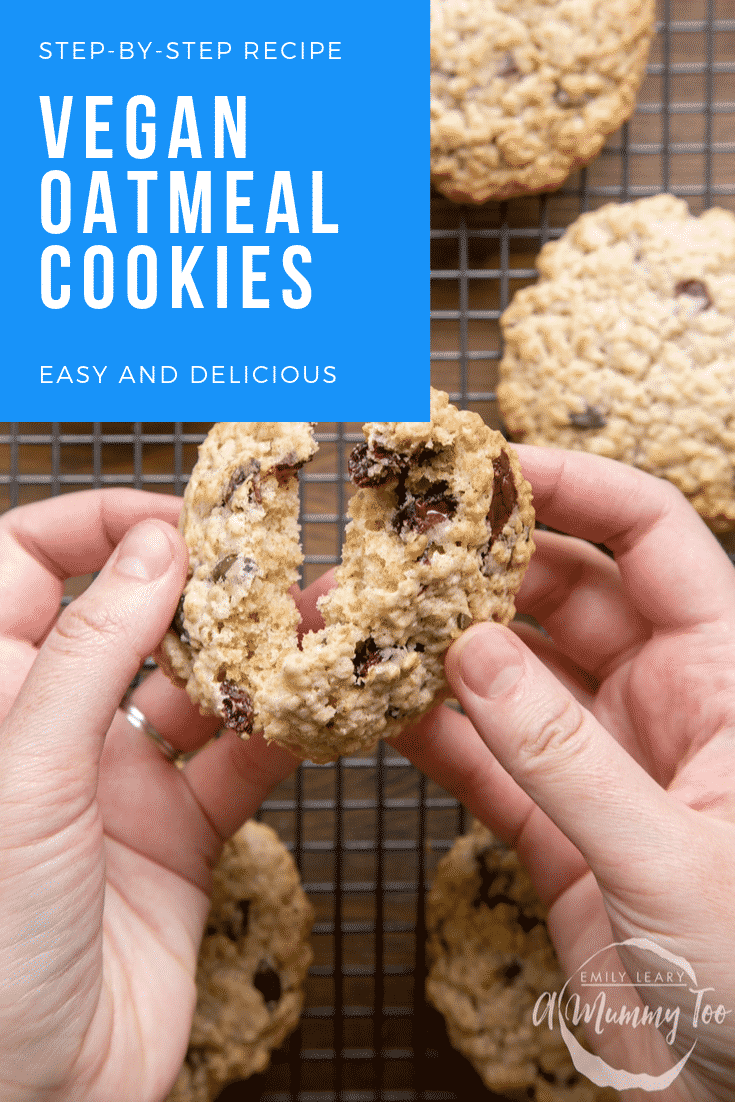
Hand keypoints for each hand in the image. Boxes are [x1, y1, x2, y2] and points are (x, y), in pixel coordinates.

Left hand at [0, 490, 299, 1101]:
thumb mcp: (25, 777)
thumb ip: (88, 654)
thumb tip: (154, 547)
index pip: (26, 563)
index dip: (99, 527)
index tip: (183, 521)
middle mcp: (51, 728)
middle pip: (130, 616)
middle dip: (205, 585)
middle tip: (280, 563)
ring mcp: (116, 781)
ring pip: (198, 686)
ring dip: (260, 654)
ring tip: (326, 622)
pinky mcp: (176, 836)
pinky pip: (239, 763)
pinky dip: (286, 731)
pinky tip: (327, 705)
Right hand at [392, 448, 734, 1101]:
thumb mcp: (671, 856)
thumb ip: (562, 755)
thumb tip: (469, 654)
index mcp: (724, 677)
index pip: (650, 538)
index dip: (573, 487)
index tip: (487, 467)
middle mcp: (662, 702)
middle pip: (564, 590)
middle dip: (480, 563)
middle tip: (395, 546)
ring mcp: (602, 761)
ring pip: (510, 672)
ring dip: (440, 646)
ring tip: (362, 619)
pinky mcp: (555, 827)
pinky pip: (483, 757)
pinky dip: (431, 732)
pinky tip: (377, 707)